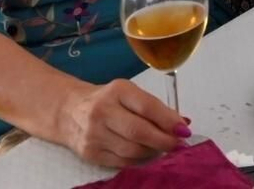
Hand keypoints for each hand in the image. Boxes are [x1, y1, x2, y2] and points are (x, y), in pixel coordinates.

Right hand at [60, 78, 187, 166]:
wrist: (69, 111)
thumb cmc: (108, 100)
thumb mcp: (130, 94)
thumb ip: (155, 107)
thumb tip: (183, 124)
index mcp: (118, 91)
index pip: (147, 107)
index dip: (169, 120)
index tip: (184, 130)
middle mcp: (102, 111)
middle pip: (139, 131)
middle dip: (164, 141)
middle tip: (178, 144)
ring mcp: (94, 134)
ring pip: (132, 150)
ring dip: (153, 152)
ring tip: (163, 148)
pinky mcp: (89, 154)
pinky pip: (122, 162)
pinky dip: (139, 160)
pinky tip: (146, 154)